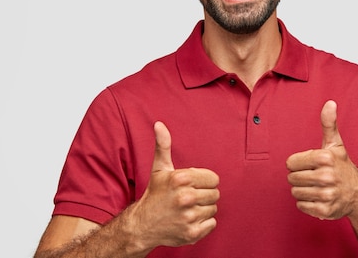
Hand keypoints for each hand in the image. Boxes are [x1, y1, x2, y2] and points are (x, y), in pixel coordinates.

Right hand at [129, 121, 219, 249]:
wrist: (142, 225)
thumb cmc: (155, 195)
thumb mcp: (159, 169)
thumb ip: (163, 146)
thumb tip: (159, 124)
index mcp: (181, 179)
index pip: (214, 179)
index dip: (204, 181)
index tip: (192, 185)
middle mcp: (186, 197)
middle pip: (215, 194)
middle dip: (204, 195)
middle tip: (189, 198)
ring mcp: (189, 216)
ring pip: (213, 208)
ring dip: (203, 209)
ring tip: (188, 208)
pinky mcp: (192, 233)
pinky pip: (212, 223)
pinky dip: (204, 223)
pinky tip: (189, 219)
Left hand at [286, 100, 357, 219]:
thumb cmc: (342, 167)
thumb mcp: (335, 144)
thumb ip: (328, 124)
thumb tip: (330, 103)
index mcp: (324, 158)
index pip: (290, 163)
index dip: (298, 164)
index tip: (311, 165)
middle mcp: (326, 176)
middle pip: (291, 178)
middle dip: (300, 178)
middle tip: (313, 177)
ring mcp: (326, 194)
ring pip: (295, 192)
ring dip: (303, 191)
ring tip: (316, 187)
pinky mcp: (325, 210)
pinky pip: (301, 206)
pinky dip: (307, 203)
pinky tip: (318, 197)